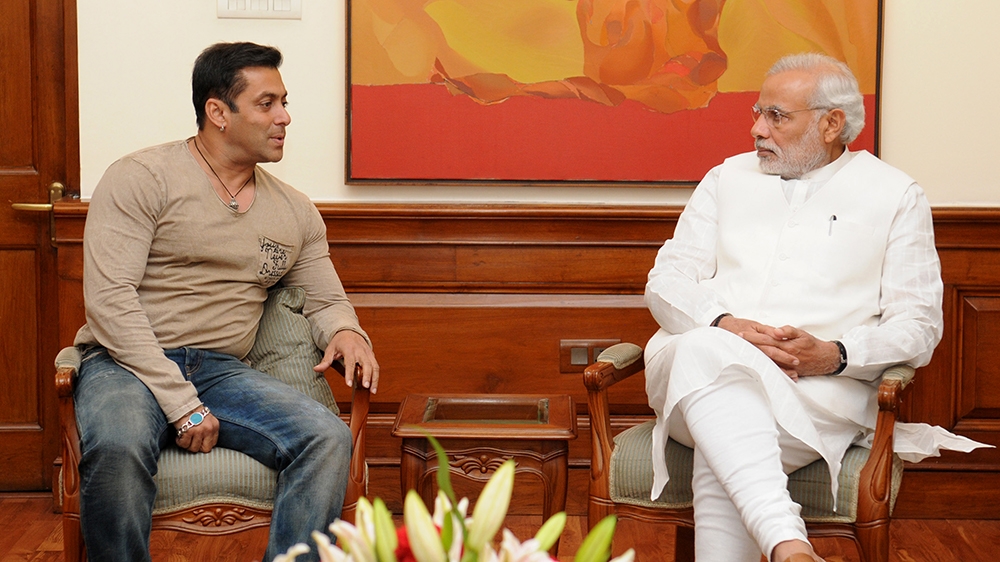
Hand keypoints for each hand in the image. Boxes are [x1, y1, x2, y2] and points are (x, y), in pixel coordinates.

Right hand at [173, 406, 218, 452]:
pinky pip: (184, 444)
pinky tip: (179, 436)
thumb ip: (209, 431)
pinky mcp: (189, 432)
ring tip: (185, 438)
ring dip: (187, 444)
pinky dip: (180, 442)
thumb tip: (206, 443)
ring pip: (194, 448)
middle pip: (205, 449)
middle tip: (191, 442)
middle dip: (197, 447)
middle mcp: (209, 429)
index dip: (204, 444)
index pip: (213, 444)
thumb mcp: (208, 420)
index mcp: (215, 426)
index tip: (199, 442)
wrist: (184, 404)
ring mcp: (199, 431)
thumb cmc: (194, 413)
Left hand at [315, 330, 379, 392]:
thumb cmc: (339, 341)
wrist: (349, 331)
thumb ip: (325, 361)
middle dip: (367, 376)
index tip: (349, 384)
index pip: (350, 362)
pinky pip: (376, 366)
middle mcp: (360, 351)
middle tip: (365, 387)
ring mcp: (367, 353)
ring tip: (373, 391)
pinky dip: (376, 377)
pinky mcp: (372, 356)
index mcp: (349, 349)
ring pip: (374, 366)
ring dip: (375, 379)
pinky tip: (374, 386)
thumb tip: (316, 369)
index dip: (350, 374)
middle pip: (366, 364)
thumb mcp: (330, 349)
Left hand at [717, 316, 836, 379]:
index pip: (766, 340)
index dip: (753, 337)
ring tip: (740, 353)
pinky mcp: (786, 371)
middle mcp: (784, 357)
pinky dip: (762, 367)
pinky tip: (753, 366)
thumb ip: (788, 331)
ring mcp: (784, 366)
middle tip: (735, 343)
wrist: (825, 359)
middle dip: (749, 347)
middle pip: (763, 351)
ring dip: (753, 356)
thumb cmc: (812, 344)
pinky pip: (772, 369)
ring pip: (765, 361)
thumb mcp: (802, 333)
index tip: (741, 334)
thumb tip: (776, 331)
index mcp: (786, 345)